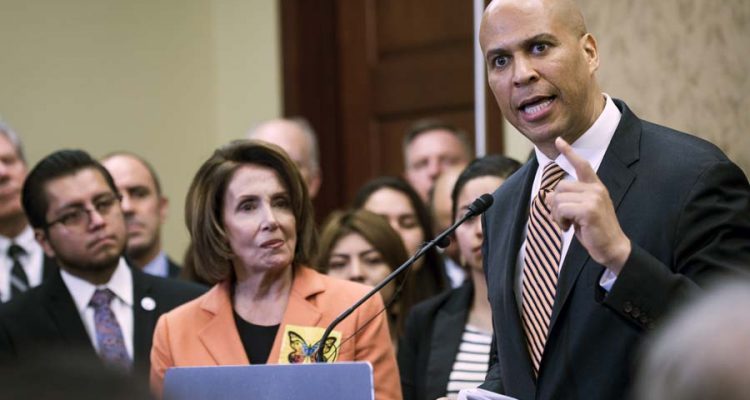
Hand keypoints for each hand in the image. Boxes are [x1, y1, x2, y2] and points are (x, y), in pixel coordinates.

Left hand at [548, 137, 630, 273]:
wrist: (612, 248)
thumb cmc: (594, 231)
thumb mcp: (577, 213)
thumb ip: (566, 202)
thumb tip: (547, 196)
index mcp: (595, 187)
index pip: (582, 165)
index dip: (569, 152)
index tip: (559, 141)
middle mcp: (596, 189)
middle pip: (560, 187)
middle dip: (556, 205)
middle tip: (564, 219)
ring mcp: (594, 198)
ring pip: (558, 199)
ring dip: (557, 215)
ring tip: (567, 224)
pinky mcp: (589, 210)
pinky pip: (562, 209)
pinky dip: (560, 220)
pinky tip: (569, 228)